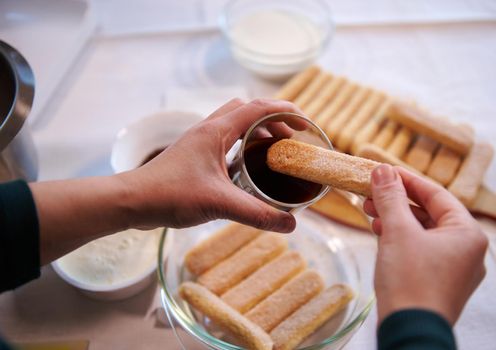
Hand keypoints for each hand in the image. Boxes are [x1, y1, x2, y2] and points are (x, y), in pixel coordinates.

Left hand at [119, 98, 301, 232]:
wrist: (133, 201)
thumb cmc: (170, 195)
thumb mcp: (219, 204)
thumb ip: (257, 214)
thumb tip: (290, 224)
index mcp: (216, 131)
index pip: (258, 108)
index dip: (286, 112)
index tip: (307, 123)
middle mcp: (208, 129)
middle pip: (247, 110)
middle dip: (272, 120)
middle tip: (290, 139)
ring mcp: (199, 141)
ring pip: (235, 123)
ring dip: (256, 131)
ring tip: (273, 151)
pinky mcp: (193, 154)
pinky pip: (225, 139)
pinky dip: (242, 145)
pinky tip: (247, 167)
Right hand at [363, 164, 487, 324]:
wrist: (409, 331)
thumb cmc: (411, 282)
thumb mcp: (398, 232)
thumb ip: (391, 198)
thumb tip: (383, 171)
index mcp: (467, 234)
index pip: (437, 195)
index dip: (408, 180)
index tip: (385, 170)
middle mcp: (466, 249)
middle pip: (429, 213)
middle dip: (397, 201)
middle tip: (371, 192)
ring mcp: (453, 267)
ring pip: (422, 231)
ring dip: (395, 218)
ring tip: (370, 211)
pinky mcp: (437, 280)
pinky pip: (419, 249)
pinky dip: (399, 238)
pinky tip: (379, 232)